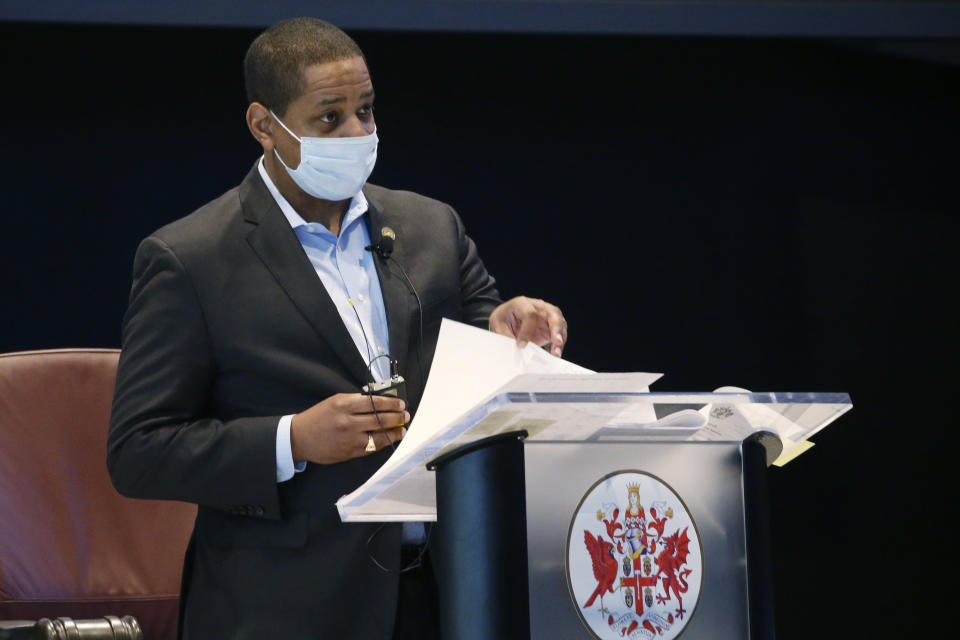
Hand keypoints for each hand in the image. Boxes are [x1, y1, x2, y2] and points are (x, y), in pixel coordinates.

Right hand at [290, 393, 408, 463]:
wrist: (299, 438)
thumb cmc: (318, 417)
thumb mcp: (335, 401)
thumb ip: (356, 401)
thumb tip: (379, 401)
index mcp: (343, 405)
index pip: (374, 402)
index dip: (391, 403)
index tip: (400, 403)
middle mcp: (347, 422)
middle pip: (380, 419)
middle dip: (397, 417)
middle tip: (405, 415)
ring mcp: (349, 439)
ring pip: (379, 436)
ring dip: (394, 433)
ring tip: (402, 429)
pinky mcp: (349, 453)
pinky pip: (371, 448)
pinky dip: (382, 443)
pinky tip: (389, 439)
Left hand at [489, 296, 567, 356]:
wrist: (508, 317)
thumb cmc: (504, 318)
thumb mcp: (498, 325)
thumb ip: (506, 335)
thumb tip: (516, 349)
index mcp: (522, 303)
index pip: (530, 314)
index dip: (527, 331)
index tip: (521, 345)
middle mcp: (538, 306)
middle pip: (552, 313)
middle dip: (556, 329)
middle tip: (557, 342)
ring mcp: (547, 314)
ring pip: (560, 323)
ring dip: (560, 339)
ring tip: (556, 353)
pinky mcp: (552, 325)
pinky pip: (560, 333)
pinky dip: (559, 344)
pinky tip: (554, 353)